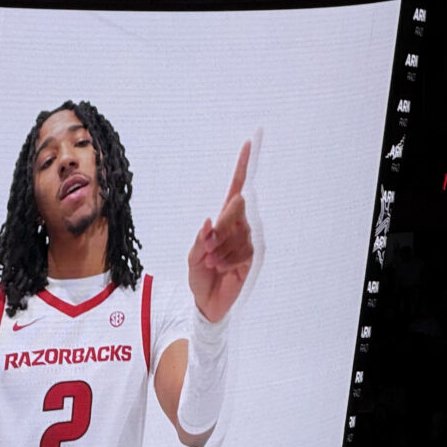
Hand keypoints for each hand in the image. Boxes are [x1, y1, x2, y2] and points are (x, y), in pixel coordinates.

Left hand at [188, 141, 253, 322]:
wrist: (207, 303)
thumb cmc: (199, 277)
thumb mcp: (192, 258)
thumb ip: (200, 240)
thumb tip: (209, 220)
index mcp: (222, 221)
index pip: (235, 190)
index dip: (242, 168)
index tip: (249, 144)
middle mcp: (237, 227)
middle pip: (237, 208)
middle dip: (222, 225)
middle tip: (209, 245)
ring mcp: (247, 241)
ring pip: (240, 232)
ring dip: (223, 248)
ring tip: (212, 262)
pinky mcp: (253, 257)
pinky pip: (245, 250)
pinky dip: (230, 259)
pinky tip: (222, 268)